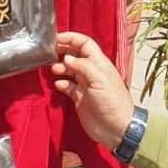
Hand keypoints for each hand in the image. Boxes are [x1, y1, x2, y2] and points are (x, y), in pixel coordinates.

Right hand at [51, 31, 136, 149]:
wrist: (117, 128)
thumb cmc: (113, 102)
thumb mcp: (99, 79)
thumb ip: (82, 66)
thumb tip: (67, 58)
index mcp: (99, 63)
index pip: (84, 43)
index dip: (71, 39)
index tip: (56, 39)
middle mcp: (92, 72)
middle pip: (75, 55)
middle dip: (62, 51)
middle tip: (50, 52)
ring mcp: (85, 85)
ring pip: (69, 70)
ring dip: (60, 67)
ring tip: (53, 69)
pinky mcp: (80, 98)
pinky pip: (67, 86)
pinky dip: (61, 83)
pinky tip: (58, 85)